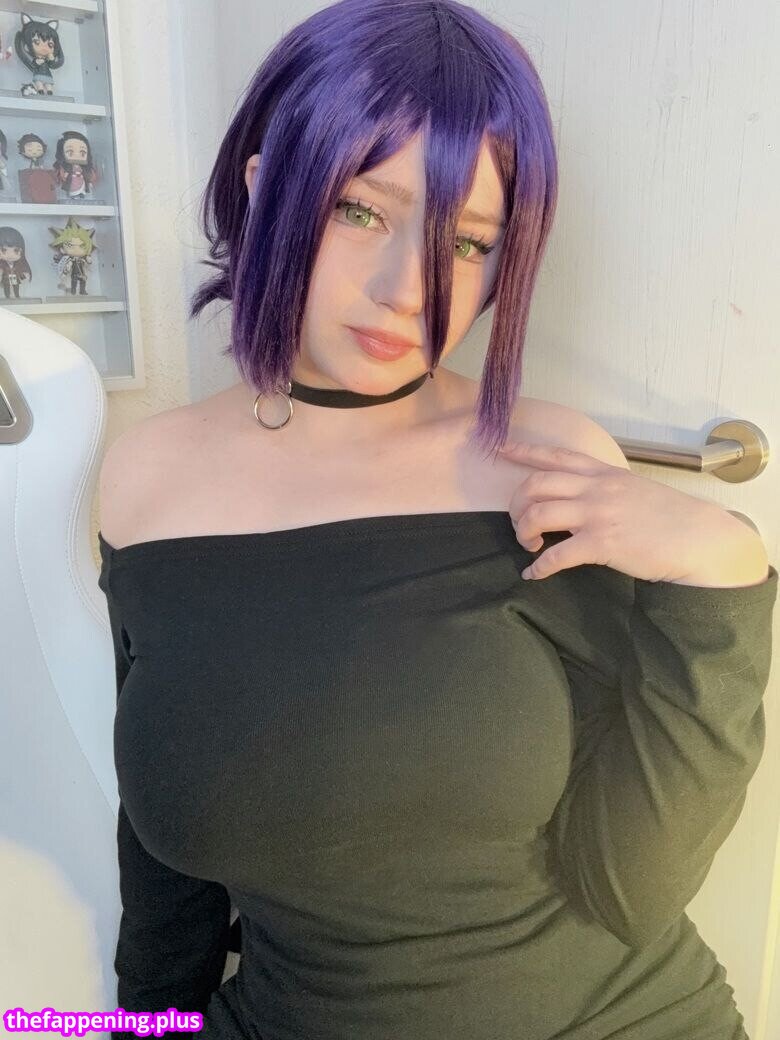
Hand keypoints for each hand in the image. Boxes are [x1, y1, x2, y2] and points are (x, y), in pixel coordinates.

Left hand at [499, 441, 767, 584]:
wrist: (699, 536)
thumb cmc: (668, 516)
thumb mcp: (632, 488)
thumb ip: (603, 488)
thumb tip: (579, 498)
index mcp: (602, 473)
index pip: (555, 455)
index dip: (523, 451)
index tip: (499, 449)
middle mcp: (595, 488)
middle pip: (534, 485)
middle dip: (516, 504)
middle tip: (519, 523)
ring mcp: (597, 514)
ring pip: (538, 514)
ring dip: (523, 531)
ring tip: (529, 545)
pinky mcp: (602, 543)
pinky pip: (557, 555)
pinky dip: (539, 566)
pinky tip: (534, 574)